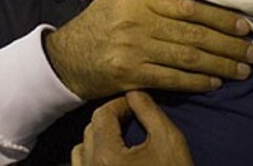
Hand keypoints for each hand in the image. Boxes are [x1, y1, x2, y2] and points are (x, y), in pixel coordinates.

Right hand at [45, 0, 252, 98]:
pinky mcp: (131, 75)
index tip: (244, 26)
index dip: (219, 18)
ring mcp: (134, 51)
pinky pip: (171, 79)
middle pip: (192, 35)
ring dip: (219, 66)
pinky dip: (196, 82)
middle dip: (228, 46)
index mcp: (138, 1)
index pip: (187, 8)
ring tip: (243, 70)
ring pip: (186, 58)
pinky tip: (214, 83)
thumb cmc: (96, 22)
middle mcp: (137, 24)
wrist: (66, 57)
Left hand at [71, 91, 192, 165]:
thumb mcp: (169, 142)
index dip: (119, 104)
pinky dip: (94, 157)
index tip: (136, 103)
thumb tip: (135, 93)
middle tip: (133, 117)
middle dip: (110, 120)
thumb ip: (149, 112)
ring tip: (123, 138)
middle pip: (91, 130)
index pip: (103, 115)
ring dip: (100, 139)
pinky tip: (115, 159)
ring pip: (83, 149)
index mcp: (105, 156)